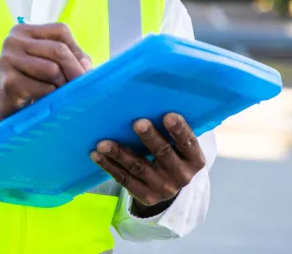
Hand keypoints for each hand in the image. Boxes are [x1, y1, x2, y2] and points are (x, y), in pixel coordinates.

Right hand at [0, 23, 91, 137]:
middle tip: (82, 86)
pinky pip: (43, 88)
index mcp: (24, 30)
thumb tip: (86, 66)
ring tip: (57, 93)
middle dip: (75, 70)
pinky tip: (42, 100)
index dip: (76, 50)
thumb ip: (71, 59)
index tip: (84, 69)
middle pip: (58, 50)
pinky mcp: (8, 81)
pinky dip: (49, 96)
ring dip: (61, 85)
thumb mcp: (48, 64)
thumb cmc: (29, 82)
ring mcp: (7, 59)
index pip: (60, 30)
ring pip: (52, 69)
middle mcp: (13, 40)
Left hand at [90, 113, 205, 216]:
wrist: (170, 186)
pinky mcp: (146, 196)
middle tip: (137, 123)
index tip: (168, 115)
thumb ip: (171, 125)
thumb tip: (153, 96)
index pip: (188, 142)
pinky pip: (124, 179)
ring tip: (103, 143)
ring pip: (138, 167)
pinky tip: (97, 154)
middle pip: (162, 153)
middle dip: (149, 137)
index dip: (179, 129)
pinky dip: (109, 166)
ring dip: (119, 153)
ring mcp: (163, 188)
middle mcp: (182, 175)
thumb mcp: (180, 144)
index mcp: (194, 159)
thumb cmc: (172, 151)